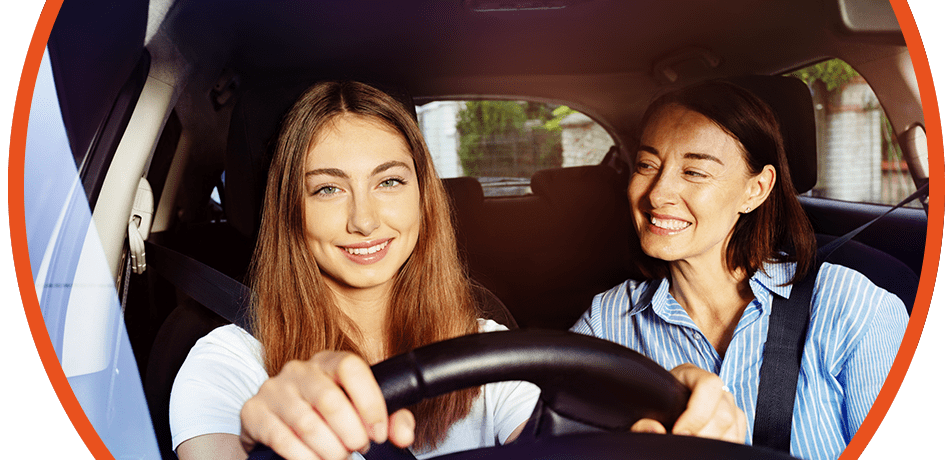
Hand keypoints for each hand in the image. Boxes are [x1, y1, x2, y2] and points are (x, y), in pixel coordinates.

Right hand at [239, 351, 415, 459]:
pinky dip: (305, 457)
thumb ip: (390, 419)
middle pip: (330, 400)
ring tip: (339, 457)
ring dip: (330, 450)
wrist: (277, 423)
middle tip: (358, 448)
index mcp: (329, 361)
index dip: (370, 402)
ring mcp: (274, 389)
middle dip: (351, 433)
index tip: (378, 432)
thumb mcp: (360, 411)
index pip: (352, 368)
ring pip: (308, 423)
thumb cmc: (326, 416)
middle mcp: (299, 370)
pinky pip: (282, 438)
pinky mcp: (254, 412)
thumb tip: (403, 434)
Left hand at [629, 363, 745, 443]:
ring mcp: (726, 402)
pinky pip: (739, 432)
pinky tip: (707, 448)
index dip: (697, 413)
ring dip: (716, 440)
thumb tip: (655, 429)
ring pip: (734, 422)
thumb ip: (642, 421)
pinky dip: (725, 444)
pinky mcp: (733, 420)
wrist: (658, 411)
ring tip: (695, 448)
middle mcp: (712, 386)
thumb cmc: (650, 408)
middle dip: (705, 433)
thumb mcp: (642, 411)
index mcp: (690, 374)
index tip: (677, 432)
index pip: (709, 385)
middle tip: (685, 445)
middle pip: (724, 410)